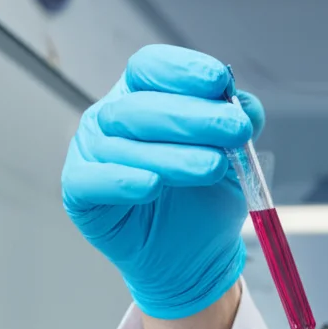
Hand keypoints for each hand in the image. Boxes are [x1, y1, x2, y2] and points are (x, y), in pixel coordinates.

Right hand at [62, 44, 264, 319]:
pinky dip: (124, 182)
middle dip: (192, 116)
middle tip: (235, 130)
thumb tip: (247, 106)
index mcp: (144, 97)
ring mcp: (92, 153)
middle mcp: (113, 119)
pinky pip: (95, 181)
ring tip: (212, 167)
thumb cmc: (204, 202)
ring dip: (172, 155)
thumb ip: (238, 128)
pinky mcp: (80, 192)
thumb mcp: (233, 162)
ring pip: (124, 145)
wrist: (192, 259)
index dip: (183, 71)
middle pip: (142, 105)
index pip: (152, 68)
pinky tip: (152, 186)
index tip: (220, 81)